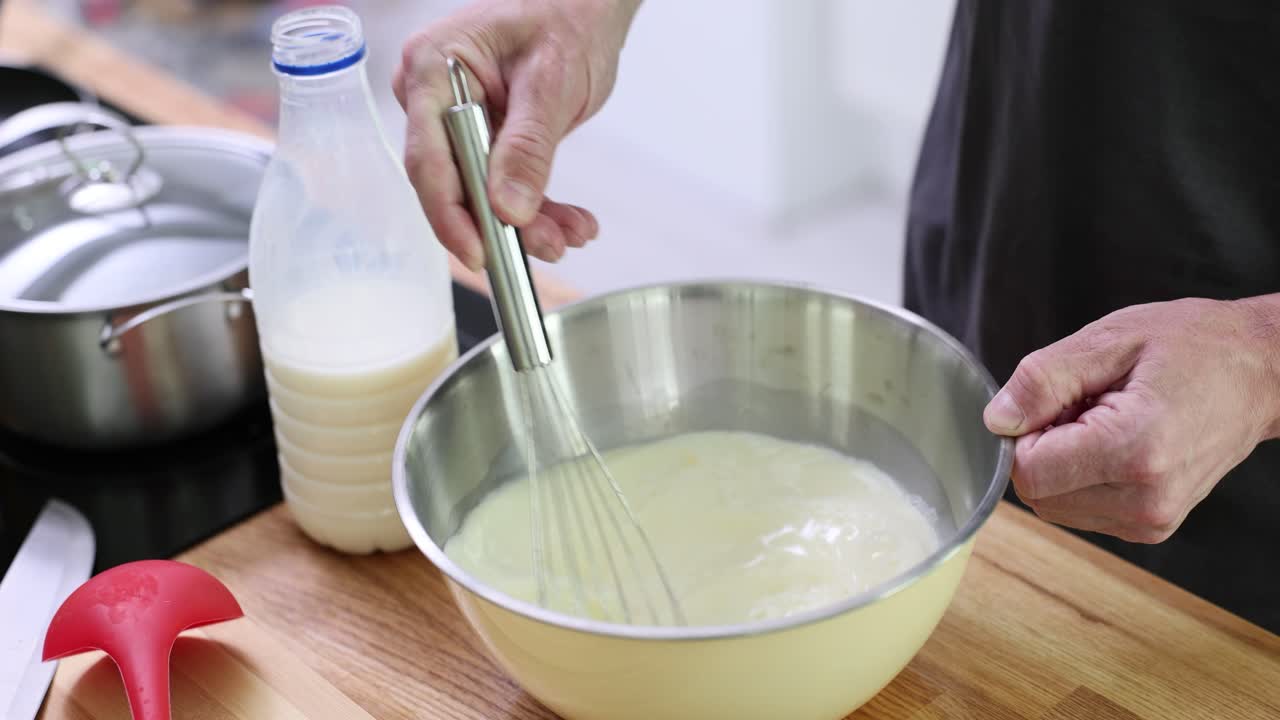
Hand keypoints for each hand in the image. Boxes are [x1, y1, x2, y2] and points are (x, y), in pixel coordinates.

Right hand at [394, 0, 640, 269]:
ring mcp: (455, 121)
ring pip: (481, 193)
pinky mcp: (482, 140)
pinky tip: (570, 222)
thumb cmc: (565, 17)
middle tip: (548, 245)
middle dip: (502, 223)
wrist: (586, 8)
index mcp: (433, 68)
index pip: (428, 156)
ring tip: (573, 233)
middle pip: (452, 183)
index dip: (449, 213)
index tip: (478, 251)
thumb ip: (528, 147)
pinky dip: (537, 209)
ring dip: (529, 223)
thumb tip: (508, 207)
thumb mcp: (551, 83)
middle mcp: (433, 98)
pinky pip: (501, 186)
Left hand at [983, 297, 1279, 542]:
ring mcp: (1151, 520)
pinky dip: (1082, 477)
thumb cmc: (1193, 346)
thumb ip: (1044, 380)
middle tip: (1086, 405)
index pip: (1027, 472)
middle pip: (1037, 494)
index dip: (1025, 433)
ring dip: (1062, 464)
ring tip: (1106, 420)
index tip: (1058, 400)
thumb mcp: (1109, 340)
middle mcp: (1145, 499)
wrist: (1260, 373)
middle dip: (1043, 447)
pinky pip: (1081, 509)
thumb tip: (998, 420)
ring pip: (1054, 505)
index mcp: (1134, 451)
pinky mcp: (1151, 527)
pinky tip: (1116, 442)